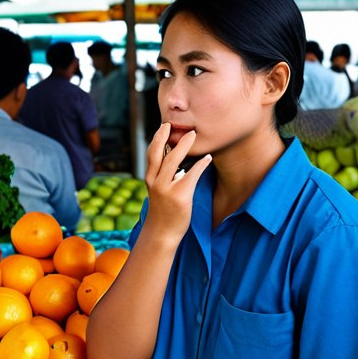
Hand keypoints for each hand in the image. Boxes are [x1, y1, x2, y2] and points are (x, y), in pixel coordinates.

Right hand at [142, 123, 211, 245]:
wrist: (161, 234)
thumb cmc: (163, 213)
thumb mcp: (158, 193)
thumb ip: (163, 178)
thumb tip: (176, 164)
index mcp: (150, 179)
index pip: (151, 154)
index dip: (157, 139)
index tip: (164, 126)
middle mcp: (155, 182)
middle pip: (158, 153)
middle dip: (165, 136)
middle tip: (172, 123)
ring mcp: (166, 189)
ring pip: (173, 160)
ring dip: (184, 145)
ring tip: (193, 134)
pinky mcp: (179, 196)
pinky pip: (191, 175)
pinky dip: (200, 164)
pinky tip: (207, 157)